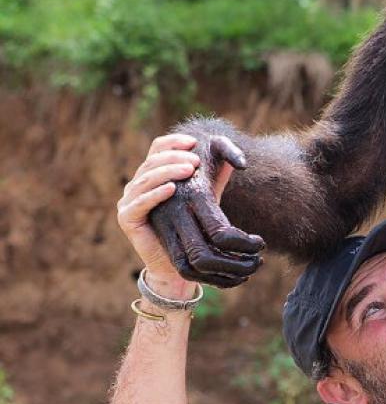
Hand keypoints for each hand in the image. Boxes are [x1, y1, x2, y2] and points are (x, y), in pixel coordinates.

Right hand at [117, 135, 240, 297]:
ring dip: (167, 171)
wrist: (186, 262)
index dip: (173, 142)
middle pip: (151, 161)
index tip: (194, 141)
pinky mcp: (127, 218)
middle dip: (174, 157)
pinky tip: (171, 189)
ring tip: (188, 169)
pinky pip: (138, 202)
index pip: (158, 148)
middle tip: (196, 160)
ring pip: (145, 179)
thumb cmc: (197, 227)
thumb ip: (217, 176)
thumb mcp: (208, 196)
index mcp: (155, 174)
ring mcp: (130, 200)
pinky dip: (154, 194)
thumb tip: (240, 160)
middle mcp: (139, 184)